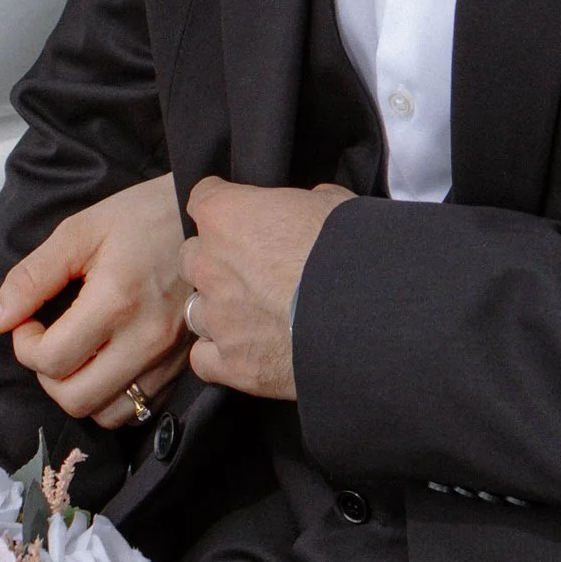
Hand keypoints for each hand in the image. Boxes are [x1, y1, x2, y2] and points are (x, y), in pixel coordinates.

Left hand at [0, 173, 188, 429]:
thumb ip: (31, 277)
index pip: (50, 359)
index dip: (24, 344)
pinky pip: (141, 409)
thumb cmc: (143, 218)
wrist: (210, 225)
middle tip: (49, 339)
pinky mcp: (184, 368)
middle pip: (75, 399)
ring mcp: (168, 360)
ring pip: (108, 415)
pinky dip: (114, 396)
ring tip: (79, 353)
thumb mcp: (81, 231)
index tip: (29, 318)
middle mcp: (145, 340)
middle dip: (47, 375)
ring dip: (81, 391)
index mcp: (116, 301)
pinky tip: (109, 362)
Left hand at [179, 178, 351, 402]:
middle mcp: (210, 264)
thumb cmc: (351, 247)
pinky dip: (220, 355)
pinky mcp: (232, 363)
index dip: (225, 207)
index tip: (241, 218)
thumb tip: (306, 210)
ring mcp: (218, 317)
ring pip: (196, 310)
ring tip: (254, 315)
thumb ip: (301, 204)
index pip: (203, 198)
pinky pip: (204, 359)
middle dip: (216, 262)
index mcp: (226, 215)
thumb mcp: (332, 204)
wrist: (368, 311)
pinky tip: (246, 351)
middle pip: (192, 257)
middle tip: (253, 270)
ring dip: (219, 310)